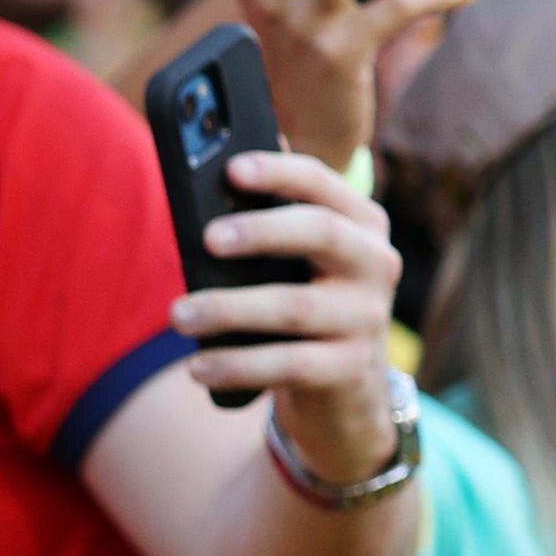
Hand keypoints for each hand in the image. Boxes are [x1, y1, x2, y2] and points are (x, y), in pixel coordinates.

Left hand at [173, 150, 404, 474]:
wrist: (347, 389)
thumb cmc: (306, 304)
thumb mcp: (296, 261)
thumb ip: (269, 219)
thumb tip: (219, 167)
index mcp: (361, 223)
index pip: (322, 184)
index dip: (279, 173)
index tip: (232, 169)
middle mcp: (376, 263)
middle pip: (321, 233)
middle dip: (262, 231)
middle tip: (207, 238)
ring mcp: (368, 317)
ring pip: (295, 306)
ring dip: (230, 309)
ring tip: (179, 315)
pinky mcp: (351, 368)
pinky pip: (290, 364)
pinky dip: (238, 365)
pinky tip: (199, 368)